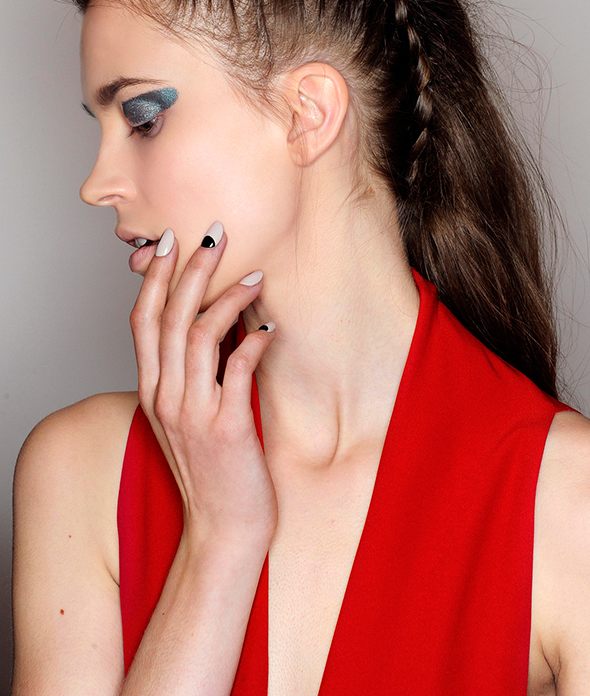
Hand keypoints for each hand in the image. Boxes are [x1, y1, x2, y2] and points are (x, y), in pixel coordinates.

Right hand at [129, 224, 276, 549]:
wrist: (223, 531)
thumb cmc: (213, 472)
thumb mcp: (189, 418)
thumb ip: (193, 374)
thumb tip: (214, 326)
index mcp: (152, 392)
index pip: (142, 321)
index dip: (156, 279)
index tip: (171, 243)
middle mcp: (165, 398)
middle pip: (169, 317)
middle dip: (191, 270)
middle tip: (213, 234)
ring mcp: (192, 413)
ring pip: (198, 335)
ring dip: (227, 297)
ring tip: (254, 274)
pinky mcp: (225, 428)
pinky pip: (236, 369)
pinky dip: (253, 342)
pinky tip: (270, 327)